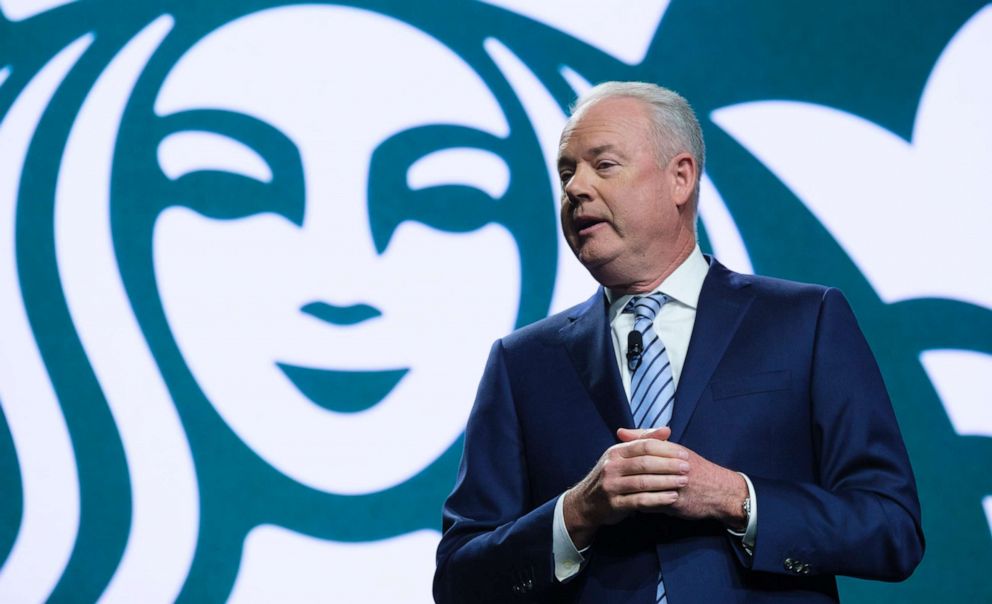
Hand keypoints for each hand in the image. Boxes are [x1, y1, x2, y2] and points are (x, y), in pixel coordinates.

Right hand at [562, 426, 689, 547]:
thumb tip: (666, 429)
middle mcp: (611, 466)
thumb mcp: (622, 456)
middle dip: (669, 465)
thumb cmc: (612, 476)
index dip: (666, 449)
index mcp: (615, 452)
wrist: (586, 502)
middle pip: (645, 463)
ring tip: (683, 482)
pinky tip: (672, 498)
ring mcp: (611, 486)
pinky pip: (640, 501)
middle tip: (687, 468)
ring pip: (643, 482)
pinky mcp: (614, 504)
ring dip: (666, 482)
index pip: (644, 446)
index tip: (684, 454)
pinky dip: (658, 499)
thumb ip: (644, 442)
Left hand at [617, 429, 747, 528]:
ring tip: (623, 492)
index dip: (626, 454)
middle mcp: (675, 466)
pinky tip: (635, 504)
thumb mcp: (676, 450)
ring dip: (632, 491)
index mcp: (674, 451)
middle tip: (611, 479)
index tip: (612, 459)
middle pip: (642, 468)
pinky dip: (642, 504)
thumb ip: (648, 439)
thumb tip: (620, 432)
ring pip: (644, 488)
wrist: (720, 492)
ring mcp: (676, 485)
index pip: (643, 448)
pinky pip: (651, 504)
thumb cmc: (696, 469)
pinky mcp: (676, 504)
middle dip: (626, 476)